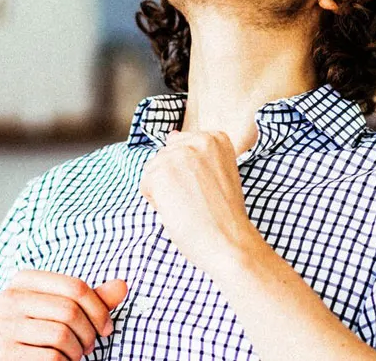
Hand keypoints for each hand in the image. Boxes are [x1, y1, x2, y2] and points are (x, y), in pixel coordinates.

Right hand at [0, 270, 127, 360]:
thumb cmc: (32, 331)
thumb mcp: (55, 309)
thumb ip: (88, 299)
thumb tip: (123, 285)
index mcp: (24, 280)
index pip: (75, 287)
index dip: (99, 309)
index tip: (105, 327)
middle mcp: (9, 298)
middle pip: (70, 311)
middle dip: (89, 334)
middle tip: (89, 346)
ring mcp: (4, 326)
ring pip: (62, 336)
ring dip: (77, 351)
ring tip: (73, 355)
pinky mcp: (5, 353)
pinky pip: (52, 357)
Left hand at [140, 130, 261, 275]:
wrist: (229, 240)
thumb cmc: (225, 214)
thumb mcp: (218, 172)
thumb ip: (196, 153)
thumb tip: (171, 135)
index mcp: (216, 137)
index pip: (183, 146)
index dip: (191, 173)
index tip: (207, 188)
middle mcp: (197, 139)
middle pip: (167, 157)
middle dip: (176, 180)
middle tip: (199, 200)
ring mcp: (178, 153)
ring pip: (154, 171)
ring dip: (165, 191)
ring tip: (190, 205)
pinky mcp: (160, 171)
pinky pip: (146, 186)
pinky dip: (158, 203)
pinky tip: (179, 210)